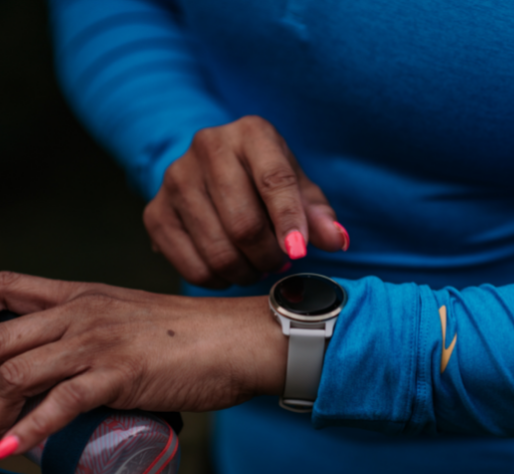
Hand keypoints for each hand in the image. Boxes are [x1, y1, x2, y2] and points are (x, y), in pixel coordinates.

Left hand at [0, 272, 286, 455]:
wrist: (237, 338)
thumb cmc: (191, 334)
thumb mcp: (131, 318)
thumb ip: (98, 332)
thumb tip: (72, 368)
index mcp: (81, 296)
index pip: (6, 288)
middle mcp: (80, 314)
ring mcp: (97, 343)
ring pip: (14, 374)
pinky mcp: (118, 374)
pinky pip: (59, 403)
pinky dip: (28, 431)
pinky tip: (8, 449)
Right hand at [143, 115, 349, 288]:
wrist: (213, 172)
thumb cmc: (265, 180)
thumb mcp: (298, 188)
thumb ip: (318, 215)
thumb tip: (337, 240)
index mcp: (251, 133)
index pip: (274, 180)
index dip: (289, 222)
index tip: (299, 253)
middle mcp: (207, 147)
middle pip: (244, 224)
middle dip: (269, 256)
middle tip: (278, 261)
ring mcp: (175, 179)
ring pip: (219, 251)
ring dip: (247, 271)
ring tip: (257, 264)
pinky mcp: (155, 212)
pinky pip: (192, 267)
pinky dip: (219, 280)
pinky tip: (230, 270)